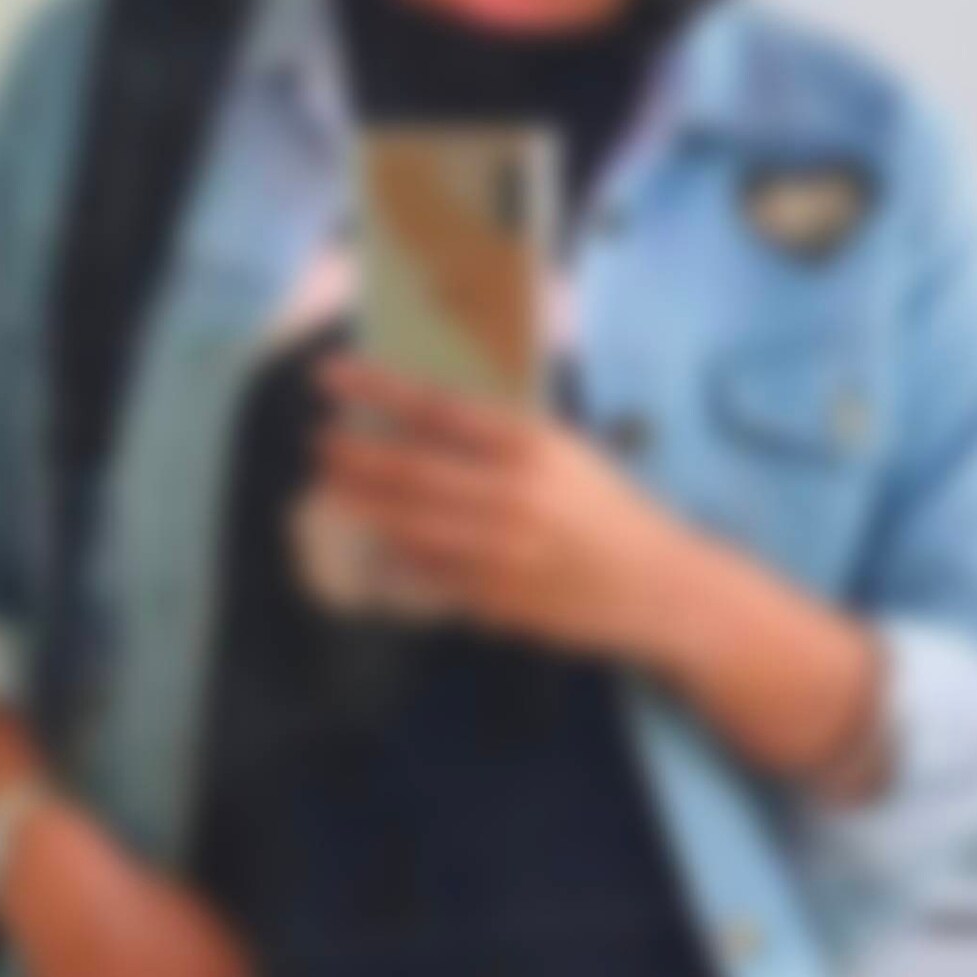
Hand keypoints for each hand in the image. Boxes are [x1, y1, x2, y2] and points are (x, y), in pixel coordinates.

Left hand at [306, 353, 686, 661]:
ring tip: (329, 487)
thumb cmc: (606, 507)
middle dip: (353, 454)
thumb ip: (499, 434)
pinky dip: (394, 556)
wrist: (658, 585)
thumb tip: (421, 414)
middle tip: (318, 443)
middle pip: (409, 469)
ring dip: (361, 504)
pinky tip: (373, 542)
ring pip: (408, 525)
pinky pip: (426, 574)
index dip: (376, 389)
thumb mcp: (563, 450)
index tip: (330, 376)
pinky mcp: (495, 600)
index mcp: (530, 445)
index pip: (434, 407)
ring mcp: (500, 552)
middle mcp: (512, 495)